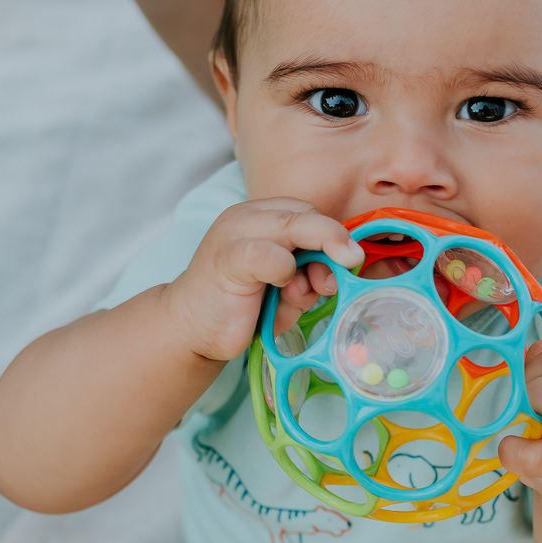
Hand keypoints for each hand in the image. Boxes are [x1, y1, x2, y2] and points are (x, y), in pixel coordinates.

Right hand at [164, 199, 362, 361]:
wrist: (193, 329)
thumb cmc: (244, 307)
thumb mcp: (289, 289)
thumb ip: (313, 275)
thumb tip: (344, 266)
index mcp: (263, 218)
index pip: (310, 213)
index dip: (333, 237)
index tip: (348, 263)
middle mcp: (248, 217)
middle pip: (306, 214)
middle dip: (332, 243)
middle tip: (340, 273)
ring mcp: (234, 232)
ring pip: (293, 225)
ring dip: (310, 262)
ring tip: (294, 294)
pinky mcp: (226, 257)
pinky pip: (268, 254)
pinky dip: (284, 270)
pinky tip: (279, 288)